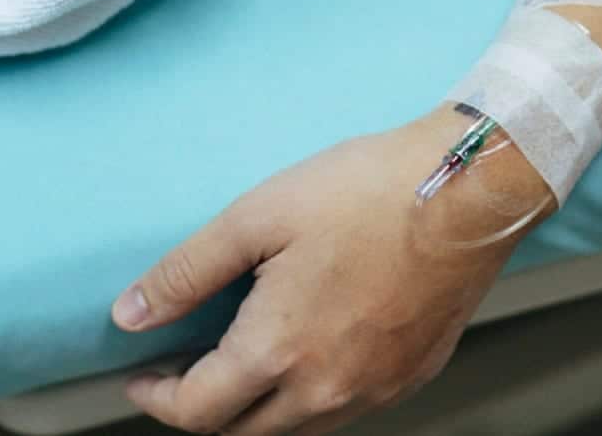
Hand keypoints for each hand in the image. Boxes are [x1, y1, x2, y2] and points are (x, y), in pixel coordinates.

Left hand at [112, 108, 551, 434]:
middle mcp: (327, 389)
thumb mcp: (257, 217)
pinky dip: (310, 395)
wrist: (470, 191)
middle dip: (203, 410)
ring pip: (297, 427)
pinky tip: (308, 349)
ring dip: (257, 408)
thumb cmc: (369, 193)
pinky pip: (346, 407)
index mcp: (279, 352)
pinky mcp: (412, 374)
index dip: (156, 397)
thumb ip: (186, 273)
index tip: (142, 374)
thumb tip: (130, 314)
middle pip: (244, 433)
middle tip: (184, 369)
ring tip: (242, 360)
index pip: (197, 411)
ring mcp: (375, 387)